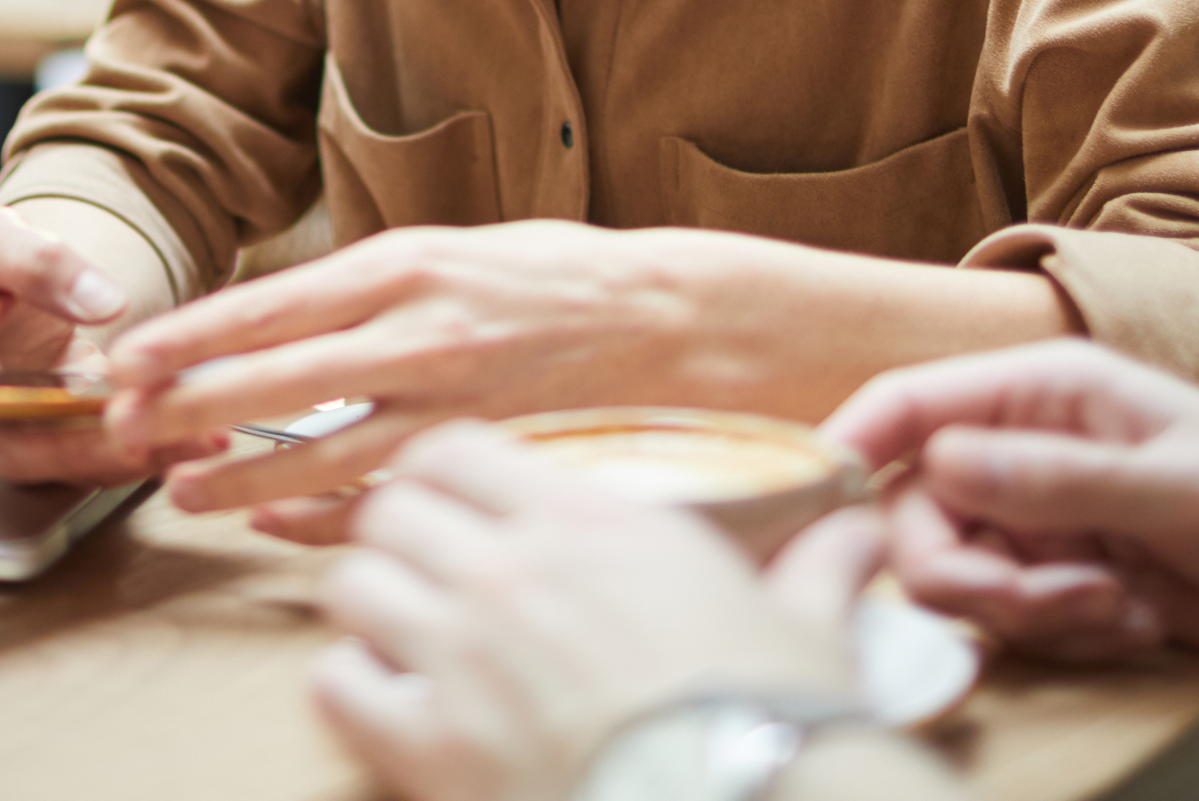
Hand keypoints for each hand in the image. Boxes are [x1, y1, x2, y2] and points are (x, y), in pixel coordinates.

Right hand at [0, 205, 226, 485]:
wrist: (23, 283)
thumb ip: (38, 261)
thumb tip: (101, 302)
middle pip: (13, 449)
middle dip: (81, 448)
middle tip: (146, 438)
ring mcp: (18, 436)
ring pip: (65, 464)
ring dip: (133, 457)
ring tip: (200, 439)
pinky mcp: (62, 443)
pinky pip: (100, 459)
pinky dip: (151, 450)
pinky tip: (201, 436)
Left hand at [104, 222, 679, 529]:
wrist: (667, 323)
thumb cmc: (554, 278)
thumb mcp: (451, 248)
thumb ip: (366, 284)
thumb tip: (274, 318)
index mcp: (406, 266)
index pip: (270, 305)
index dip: (189, 336)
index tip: (128, 356)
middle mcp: (420, 334)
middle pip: (275, 380)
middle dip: (189, 405)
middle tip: (123, 427)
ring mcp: (450, 405)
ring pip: (318, 453)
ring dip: (240, 474)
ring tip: (182, 488)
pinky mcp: (476, 461)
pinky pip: (380, 498)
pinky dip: (319, 516)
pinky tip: (271, 520)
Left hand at [312, 423, 876, 800]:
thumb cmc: (780, 720)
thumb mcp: (811, 626)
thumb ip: (821, 564)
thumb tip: (861, 533)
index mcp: (592, 522)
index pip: (459, 452)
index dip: (442, 475)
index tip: (451, 503)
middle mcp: (511, 571)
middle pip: (391, 510)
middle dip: (397, 538)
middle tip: (422, 573)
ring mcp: (463, 655)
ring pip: (352, 584)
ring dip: (371, 607)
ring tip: (403, 634)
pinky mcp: (431, 746)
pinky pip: (337, 684)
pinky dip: (351, 688)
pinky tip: (390, 703)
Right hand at [823, 339, 1198, 660]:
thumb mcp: (1178, 483)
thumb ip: (1058, 477)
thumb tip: (943, 466)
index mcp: (1044, 390)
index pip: (912, 404)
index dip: (852, 444)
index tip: (822, 505)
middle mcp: (1025, 449)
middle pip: (920, 515)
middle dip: (975, 576)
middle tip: (1059, 603)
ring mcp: (1041, 518)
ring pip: (962, 577)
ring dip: (1032, 612)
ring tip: (1121, 611)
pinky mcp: (1063, 580)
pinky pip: (1014, 621)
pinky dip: (1066, 634)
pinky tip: (1136, 624)